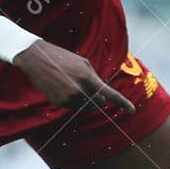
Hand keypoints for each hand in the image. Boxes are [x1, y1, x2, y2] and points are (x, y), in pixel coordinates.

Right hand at [13, 41, 134, 113]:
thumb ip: (94, 78)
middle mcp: (80, 91)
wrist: (37, 59)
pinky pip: (72, 107)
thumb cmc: (62, 58)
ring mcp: (68, 99)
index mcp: (88, 78)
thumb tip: (101, 95)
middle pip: (98, 103)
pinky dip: (72, 100)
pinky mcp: (59, 103)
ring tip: (71, 83)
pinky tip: (62, 87)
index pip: (109, 94)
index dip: (123, 103)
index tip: (132, 110)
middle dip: (98, 97)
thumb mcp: (83, 63)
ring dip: (84, 99)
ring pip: (85, 106)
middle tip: (86, 85)